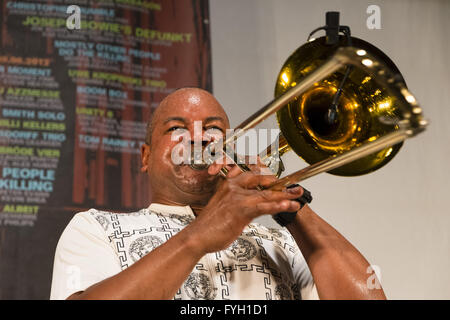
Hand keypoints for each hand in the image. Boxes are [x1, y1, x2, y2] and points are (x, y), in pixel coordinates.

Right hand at [186, 164, 303, 254]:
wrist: (197, 236)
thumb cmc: (209, 225)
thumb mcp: (223, 207)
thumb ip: (237, 202)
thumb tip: (250, 205)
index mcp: (228, 184)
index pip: (252, 175)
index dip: (268, 176)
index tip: (279, 180)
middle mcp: (233, 188)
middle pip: (262, 181)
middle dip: (281, 184)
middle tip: (294, 187)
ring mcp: (237, 198)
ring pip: (266, 194)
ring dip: (285, 196)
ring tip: (297, 197)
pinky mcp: (241, 210)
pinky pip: (264, 207)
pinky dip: (277, 206)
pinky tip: (287, 206)